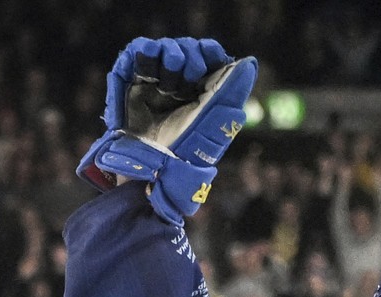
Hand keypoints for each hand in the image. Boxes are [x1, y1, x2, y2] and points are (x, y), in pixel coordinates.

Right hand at [76, 37, 257, 225]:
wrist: (152, 164)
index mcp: (203, 91)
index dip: (209, 51)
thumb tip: (249, 63)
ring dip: (168, 56)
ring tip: (168, 83)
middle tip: (189, 74)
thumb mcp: (214, 119)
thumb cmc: (187, 148)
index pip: (207, 55)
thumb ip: (231, 90)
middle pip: (184, 49)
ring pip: (161, 48)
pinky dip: (142, 55)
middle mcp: (179, 84)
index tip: (212, 58)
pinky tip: (149, 73)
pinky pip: (136, 53)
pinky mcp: (131, 81)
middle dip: (189, 55)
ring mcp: (155, 81)